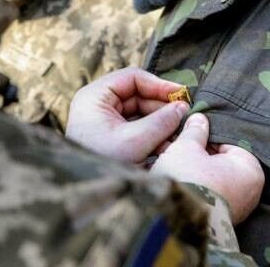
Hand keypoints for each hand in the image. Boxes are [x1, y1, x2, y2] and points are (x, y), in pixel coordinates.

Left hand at [65, 67, 190, 163]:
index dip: (160, 85)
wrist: (85, 193)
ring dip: (160, 124)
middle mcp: (97, 104)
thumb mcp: (134, 141)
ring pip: (139, 113)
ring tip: (177, 137)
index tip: (182, 95)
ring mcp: (103, 120)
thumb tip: (183, 108)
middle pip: (138, 95)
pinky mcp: (109, 135)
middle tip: (184, 119)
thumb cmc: (102, 163)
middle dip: (162, 109)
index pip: (133, 78)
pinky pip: (135, 128)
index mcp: (95, 96)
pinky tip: (166, 147)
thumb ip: (161, 122)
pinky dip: (151, 135)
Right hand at [150, 113, 263, 223]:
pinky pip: (208, 195)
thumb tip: (199, 119)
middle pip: (221, 161)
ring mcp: (236, 209)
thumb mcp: (187, 147)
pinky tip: (175, 178)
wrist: (177, 223)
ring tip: (170, 160)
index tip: (189, 131)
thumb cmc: (189, 179)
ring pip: (212, 178)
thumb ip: (195, 131)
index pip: (229, 141)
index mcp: (250, 168)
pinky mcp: (219, 221)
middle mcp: (250, 190)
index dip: (207, 134)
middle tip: (176, 145)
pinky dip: (194, 186)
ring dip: (192, 169)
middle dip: (198, 153)